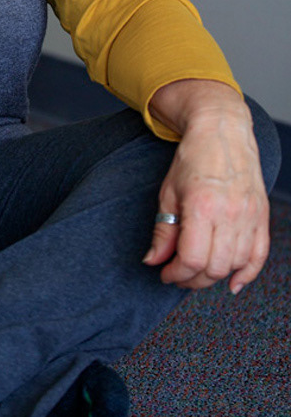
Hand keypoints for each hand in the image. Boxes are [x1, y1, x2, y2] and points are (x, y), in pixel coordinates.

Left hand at [143, 81, 268, 294]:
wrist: (222, 133)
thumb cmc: (191, 160)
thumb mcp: (168, 193)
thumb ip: (163, 230)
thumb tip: (154, 260)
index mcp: (202, 207)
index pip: (192, 258)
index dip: (176, 273)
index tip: (165, 273)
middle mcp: (230, 214)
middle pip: (214, 267)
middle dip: (192, 279)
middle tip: (178, 274)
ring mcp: (249, 217)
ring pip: (235, 264)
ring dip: (214, 277)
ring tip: (197, 272)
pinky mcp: (261, 217)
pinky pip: (259, 255)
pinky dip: (248, 274)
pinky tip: (233, 283)